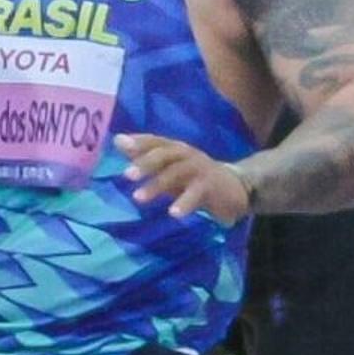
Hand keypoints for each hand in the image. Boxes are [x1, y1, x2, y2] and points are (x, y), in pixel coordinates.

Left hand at [117, 134, 251, 224]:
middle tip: (127, 174)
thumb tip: (117, 140)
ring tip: (138, 198)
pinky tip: (173, 214)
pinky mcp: (212, 186)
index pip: (156, 140)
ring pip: (178, 172)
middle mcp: (187, 154)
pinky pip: (197, 193)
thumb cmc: (194, 177)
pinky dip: (185, 203)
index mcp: (176, 148)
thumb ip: (144, 155)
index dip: (139, 141)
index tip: (120, 143)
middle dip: (146, 162)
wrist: (237, 187)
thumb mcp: (169, 166)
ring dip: (158, 184)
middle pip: (166, 153)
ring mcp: (200, 169)